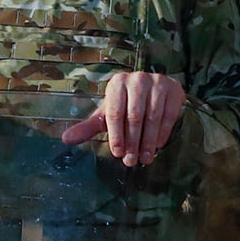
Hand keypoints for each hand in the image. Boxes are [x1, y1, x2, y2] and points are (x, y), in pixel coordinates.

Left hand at [61, 70, 185, 165]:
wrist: (154, 91)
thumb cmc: (126, 105)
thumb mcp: (107, 114)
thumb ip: (88, 127)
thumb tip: (65, 139)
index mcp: (117, 83)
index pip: (114, 112)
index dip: (115, 135)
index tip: (117, 154)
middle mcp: (137, 79)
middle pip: (134, 116)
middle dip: (132, 142)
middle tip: (131, 161)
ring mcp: (157, 82)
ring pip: (152, 117)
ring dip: (148, 141)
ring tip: (145, 159)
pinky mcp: (173, 89)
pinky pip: (168, 115)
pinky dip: (162, 133)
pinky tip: (157, 146)